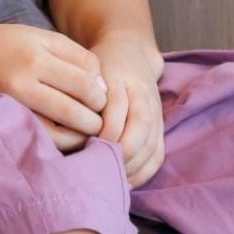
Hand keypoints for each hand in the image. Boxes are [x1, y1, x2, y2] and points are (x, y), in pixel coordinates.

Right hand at [0, 20, 108, 151]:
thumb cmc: (8, 44)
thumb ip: (74, 55)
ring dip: (84, 131)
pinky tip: (69, 137)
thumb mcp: (41, 37)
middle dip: (97, 114)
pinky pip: (43, 137)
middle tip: (101, 118)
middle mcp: (25, 76)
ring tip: (89, 130)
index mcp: (37, 53)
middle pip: (78, 102)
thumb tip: (103, 86)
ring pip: (64, 125)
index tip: (102, 96)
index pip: (86, 77)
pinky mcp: (6, 119)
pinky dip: (62, 141)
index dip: (101, 91)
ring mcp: (14, 101)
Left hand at [89, 32, 165, 188]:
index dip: (106, 131)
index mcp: (124, 80)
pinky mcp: (160, 128)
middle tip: (99, 169)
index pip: (119, 108)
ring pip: (151, 147)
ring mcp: (156, 114)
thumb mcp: (90, 68)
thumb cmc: (102, 64)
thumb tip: (73, 121)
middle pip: (140, 132)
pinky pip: (158, 155)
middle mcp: (145, 98)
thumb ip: (84, 91)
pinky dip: (144, 172)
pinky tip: (126, 182)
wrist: (131, 52)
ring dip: (132, 167)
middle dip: (120, 154)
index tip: (89, 146)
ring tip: (111, 180)